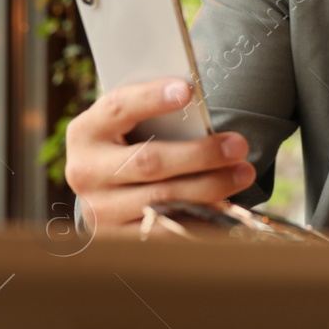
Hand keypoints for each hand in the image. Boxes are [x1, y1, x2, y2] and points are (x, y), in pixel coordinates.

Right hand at [63, 78, 255, 235]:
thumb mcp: (127, 126)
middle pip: (149, 162)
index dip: (151, 99)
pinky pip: (166, 231)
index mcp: (86, 132)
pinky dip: (200, 218)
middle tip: (239, 145)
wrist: (102, 195)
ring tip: (243, 173)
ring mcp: (100, 210)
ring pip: (162, 200)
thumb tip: (199, 107)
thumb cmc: (126, 146)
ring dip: (210, 187)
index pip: (118, 108)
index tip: (187, 90)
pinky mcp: (119, 239)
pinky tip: (227, 207)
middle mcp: (86, 172)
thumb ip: (153, 117)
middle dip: (200, 154)